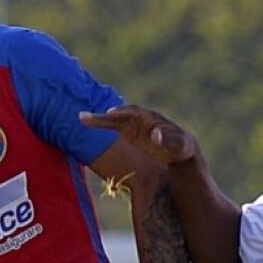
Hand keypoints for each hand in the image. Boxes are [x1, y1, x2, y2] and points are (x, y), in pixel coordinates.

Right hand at [79, 105, 197, 165]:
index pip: (136, 113)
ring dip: (98, 120)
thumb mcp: (178, 145)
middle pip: (121, 115)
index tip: (112, 114)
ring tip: (82, 118)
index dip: (124, 113)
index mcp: (152, 119)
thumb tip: (155, 134)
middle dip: (107, 116)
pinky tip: (85, 121)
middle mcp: (140, 119)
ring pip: (113, 121)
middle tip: (88, 117)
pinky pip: (111, 127)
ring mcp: (133, 125)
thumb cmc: (180, 146)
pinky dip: (100, 125)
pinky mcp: (128, 132)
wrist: (179, 149)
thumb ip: (168, 140)